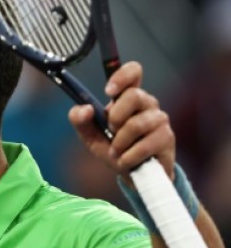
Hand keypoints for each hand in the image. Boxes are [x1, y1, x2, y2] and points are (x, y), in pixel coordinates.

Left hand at [68, 61, 175, 180]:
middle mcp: (147, 103)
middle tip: (110, 130)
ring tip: (116, 151)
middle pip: (134, 95)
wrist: (133, 175)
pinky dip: (128, 156)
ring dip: (119, 142)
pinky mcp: (167, 138)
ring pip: (137, 124)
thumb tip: (85, 108)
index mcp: (127, 97)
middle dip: (116, 116)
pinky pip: (144, 145)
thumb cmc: (113, 149)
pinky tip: (124, 161)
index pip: (133, 72)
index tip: (109, 91)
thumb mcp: (90, 135)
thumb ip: (80, 120)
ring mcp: (159, 120)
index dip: (122, 76)